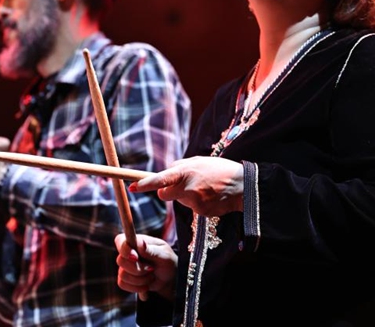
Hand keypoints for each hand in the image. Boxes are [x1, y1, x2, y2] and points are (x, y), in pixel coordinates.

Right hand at [115, 233, 176, 300]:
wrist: (169, 278)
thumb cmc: (168, 261)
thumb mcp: (164, 255)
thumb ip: (152, 250)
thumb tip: (141, 243)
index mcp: (136, 242)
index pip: (120, 241)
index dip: (125, 250)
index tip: (136, 258)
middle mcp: (128, 253)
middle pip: (121, 261)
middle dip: (138, 269)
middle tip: (151, 269)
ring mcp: (125, 266)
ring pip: (123, 275)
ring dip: (140, 279)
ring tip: (151, 276)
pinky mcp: (126, 279)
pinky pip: (123, 284)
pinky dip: (136, 287)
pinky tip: (146, 285)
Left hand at [129, 156, 243, 216]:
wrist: (242, 186)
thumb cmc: (219, 170)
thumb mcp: (198, 161)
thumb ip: (180, 166)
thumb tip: (166, 170)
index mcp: (184, 171)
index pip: (159, 179)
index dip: (144, 184)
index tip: (131, 187)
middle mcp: (187, 187)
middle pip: (164, 195)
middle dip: (167, 192)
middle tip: (182, 185)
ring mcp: (193, 201)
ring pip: (179, 201)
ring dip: (186, 196)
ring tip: (204, 188)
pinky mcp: (200, 212)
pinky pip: (192, 208)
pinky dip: (198, 203)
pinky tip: (210, 196)